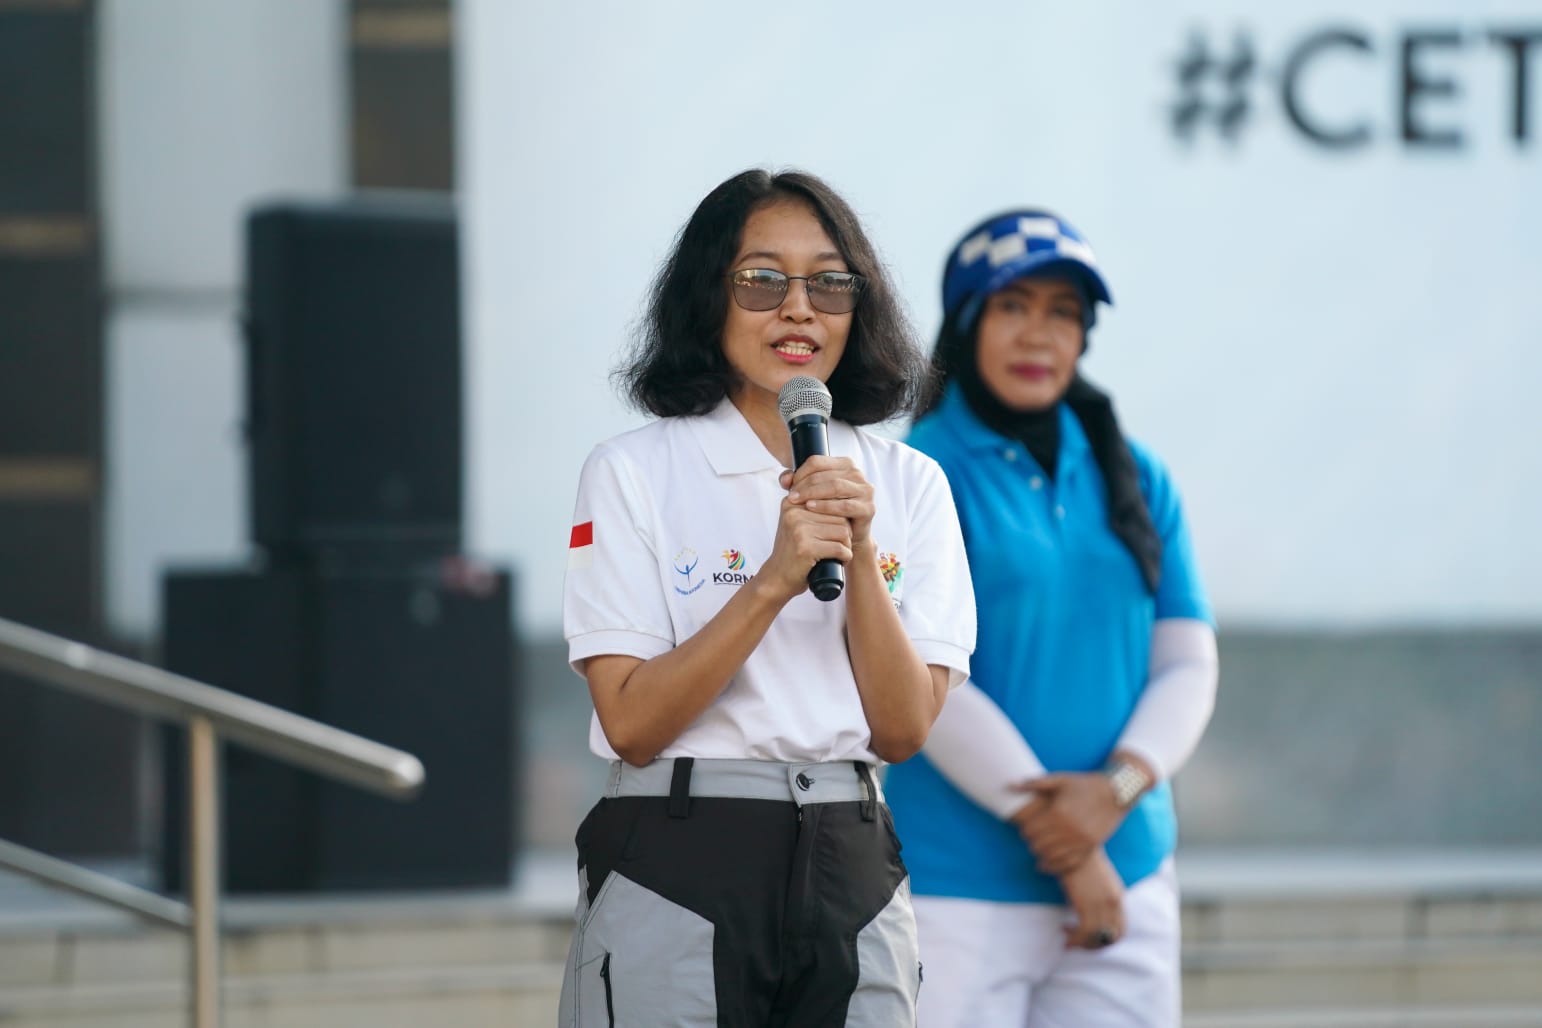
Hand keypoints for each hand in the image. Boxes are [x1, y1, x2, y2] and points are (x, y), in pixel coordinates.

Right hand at [757, 471, 854, 601]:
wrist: (778, 577)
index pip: (830, 498)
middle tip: (836, 543)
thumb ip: (811, 504)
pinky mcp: (806, 548)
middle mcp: (794, 512)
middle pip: (839, 514)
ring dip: (845, 544)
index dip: (838, 516)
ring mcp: (799, 530)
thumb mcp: (797, 521)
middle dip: (843, 531)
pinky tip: (837, 560)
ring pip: (843, 531)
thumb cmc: (793, 549)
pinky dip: (844, 556)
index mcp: (792, 502)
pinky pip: (840, 548)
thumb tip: (839, 486)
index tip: (833, 529)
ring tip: (835, 551)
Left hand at [779, 456, 875, 543]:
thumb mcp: (811, 493)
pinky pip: (844, 505)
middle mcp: (857, 474)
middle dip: (805, 485)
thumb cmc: (828, 510)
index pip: (817, 461)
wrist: (848, 534)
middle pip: (825, 474)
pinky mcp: (868, 508)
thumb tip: (785, 480)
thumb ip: (796, 482)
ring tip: (799, 502)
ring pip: (835, 486)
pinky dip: (825, 506)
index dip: (800, 473)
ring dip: (813, 494)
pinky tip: (811, 508)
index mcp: (845, 464)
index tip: (789, 486)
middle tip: (791, 496)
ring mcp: (866, 491)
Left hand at [1009, 772, 1125, 875]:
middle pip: (1039, 846)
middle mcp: (1069, 829)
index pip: (1030, 831)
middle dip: (1032, 843)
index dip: (1024, 831)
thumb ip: (1035, 784)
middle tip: (1031, 839)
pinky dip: (1056, 867)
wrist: (1117, 792)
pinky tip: (1047, 866)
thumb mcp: (1060, 780)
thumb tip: (1010, 785)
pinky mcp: (1091, 847)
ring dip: (1042, 856)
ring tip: (1039, 851)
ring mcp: (1081, 840)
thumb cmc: (1085, 784)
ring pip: (1052, 857)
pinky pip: (1070, 864)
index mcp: (1058, 812)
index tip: (1025, 828)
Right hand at [1059, 848, 1125, 949]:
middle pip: (1112, 938)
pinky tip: (1063, 929)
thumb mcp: (1097, 880)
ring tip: (1067, 938)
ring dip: (1081, 943)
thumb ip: (1100, 897)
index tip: (1089, 937)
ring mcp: (1102, 904)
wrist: (1072, 844)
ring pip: (1097, 938)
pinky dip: (1074, 937)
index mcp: (1118, 897)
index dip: (1106, 940)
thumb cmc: (1080, 860)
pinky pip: (1084, 932)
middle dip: (1094, 946)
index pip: (1121, 930)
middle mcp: (1113, 903)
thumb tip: (1089, 913)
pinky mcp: (1087, 904)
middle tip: (1077, 942)